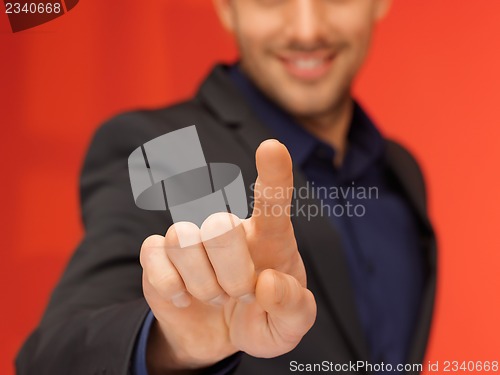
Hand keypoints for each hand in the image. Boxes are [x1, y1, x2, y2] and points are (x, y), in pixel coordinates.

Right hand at [140, 140, 316, 372]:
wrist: (219, 336)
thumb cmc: (260, 319)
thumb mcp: (289, 327)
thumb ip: (294, 309)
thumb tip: (266, 282)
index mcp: (268, 238)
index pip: (272, 201)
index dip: (273, 175)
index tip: (271, 147)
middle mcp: (229, 228)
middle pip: (219, 225)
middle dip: (231, 275)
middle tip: (241, 293)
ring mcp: (191, 238)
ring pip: (182, 238)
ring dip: (202, 285)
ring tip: (215, 296)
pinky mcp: (158, 254)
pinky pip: (153, 257)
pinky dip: (171, 289)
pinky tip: (184, 298)